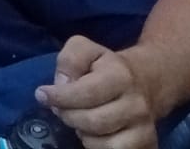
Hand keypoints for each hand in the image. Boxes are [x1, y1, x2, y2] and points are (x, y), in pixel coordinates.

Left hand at [36, 36, 159, 148]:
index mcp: (121, 76)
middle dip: (67, 116)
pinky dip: (95, 146)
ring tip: (78, 119)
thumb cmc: (105, 67)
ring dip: (81, 132)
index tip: (42, 95)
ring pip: (101, 142)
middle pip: (91, 121)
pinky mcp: (147, 144)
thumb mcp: (85, 49)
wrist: (144, 81)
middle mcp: (137, 104)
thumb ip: (70, 60)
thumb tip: (62, 85)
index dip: (60, 97)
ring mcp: (144, 127)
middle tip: (60, 109)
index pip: (86, 93)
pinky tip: (93, 133)